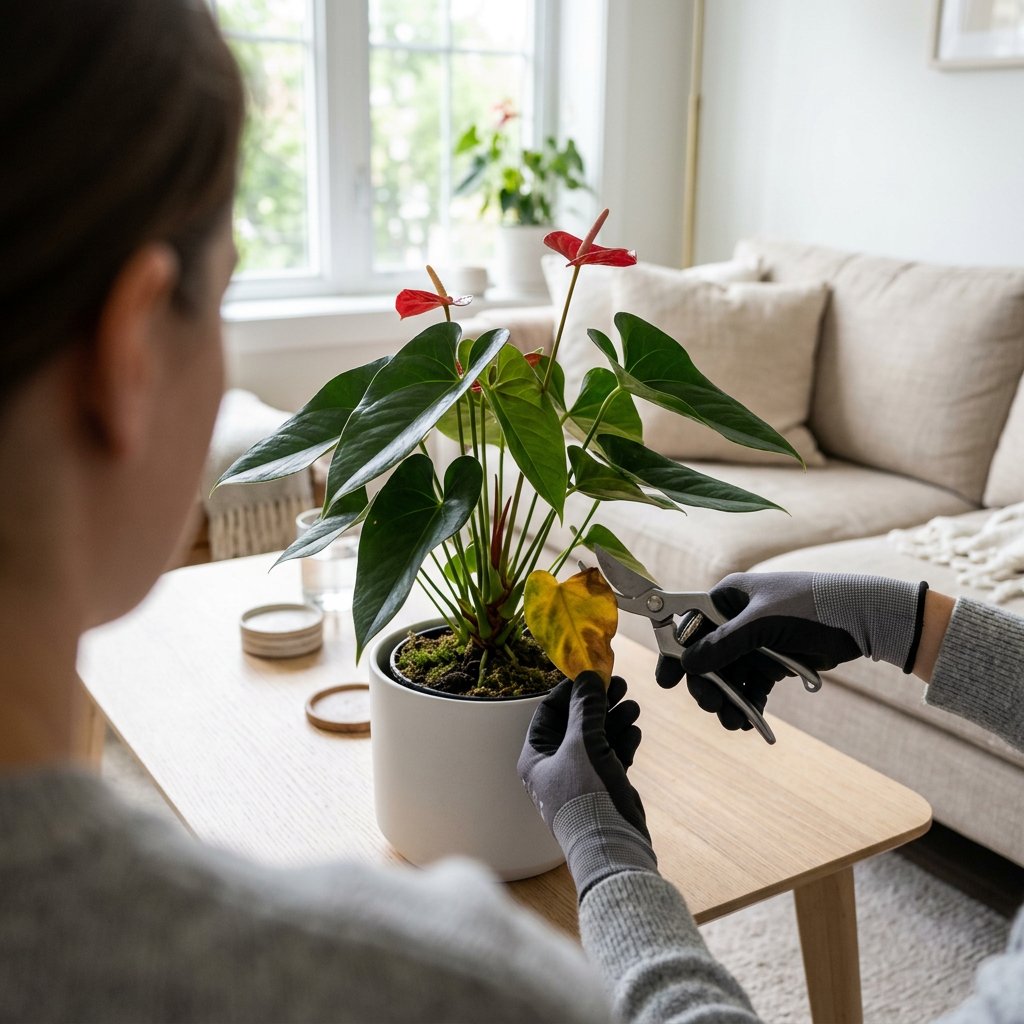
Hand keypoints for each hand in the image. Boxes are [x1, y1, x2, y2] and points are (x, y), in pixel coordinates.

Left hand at [518, 673, 656, 898]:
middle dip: (598, 703)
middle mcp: (553, 766)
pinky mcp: (602, 788)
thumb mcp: (583, 744)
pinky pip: (609, 757)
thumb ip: (586, 708)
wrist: (611, 847)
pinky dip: (621, 742)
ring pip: (595, 738)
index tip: (593, 674)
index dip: (571, 690)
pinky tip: (634, 730)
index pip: (549, 711)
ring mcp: (579, 778)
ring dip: (614, 720)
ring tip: (633, 705)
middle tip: (620, 684)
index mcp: (536, 756)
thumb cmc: (586, 794)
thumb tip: (588, 677)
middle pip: (575, 723)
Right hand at [656, 572, 928, 728]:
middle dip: (706, 683)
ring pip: (728, 675)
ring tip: (733, 722)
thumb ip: (723, 644)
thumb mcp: (762, 624)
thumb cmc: (810, 607)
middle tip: (711, 706)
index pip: (688, 624)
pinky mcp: (773, 662)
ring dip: (727, 699)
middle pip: (706, 656)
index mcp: (728, 596)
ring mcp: (755, 641)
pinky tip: (749, 722)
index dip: (675, 652)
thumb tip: (688, 664)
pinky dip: (747, 703)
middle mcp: (737, 618)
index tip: (667, 681)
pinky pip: (751, 686)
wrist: (863, 619)